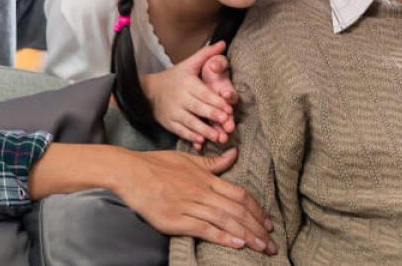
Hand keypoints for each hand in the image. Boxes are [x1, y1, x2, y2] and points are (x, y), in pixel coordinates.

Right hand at [31, 144, 276, 253]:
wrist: (129, 172)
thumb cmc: (156, 164)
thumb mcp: (188, 159)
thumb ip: (213, 163)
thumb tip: (234, 154)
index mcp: (206, 178)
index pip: (239, 195)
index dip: (257, 209)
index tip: (269, 222)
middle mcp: (202, 192)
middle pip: (237, 210)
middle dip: (257, 227)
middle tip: (272, 242)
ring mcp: (189, 205)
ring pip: (225, 221)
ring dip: (247, 235)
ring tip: (262, 247)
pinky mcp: (176, 219)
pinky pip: (204, 229)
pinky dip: (222, 237)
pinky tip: (237, 245)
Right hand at [141, 41, 233, 149]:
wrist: (149, 91)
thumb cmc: (175, 77)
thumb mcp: (189, 63)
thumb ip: (206, 54)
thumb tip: (223, 43)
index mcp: (187, 83)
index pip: (203, 93)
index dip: (216, 101)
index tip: (229, 108)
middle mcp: (180, 98)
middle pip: (198, 108)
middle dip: (212, 115)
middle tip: (227, 122)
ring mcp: (173, 112)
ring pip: (190, 122)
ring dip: (204, 130)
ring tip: (217, 137)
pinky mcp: (168, 123)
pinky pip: (180, 131)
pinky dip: (190, 137)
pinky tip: (201, 142)